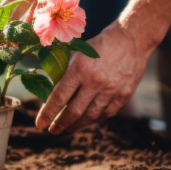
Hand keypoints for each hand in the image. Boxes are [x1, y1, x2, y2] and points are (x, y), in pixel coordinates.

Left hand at [35, 23, 149, 133]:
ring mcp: (111, 90)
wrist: (130, 39)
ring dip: (76, 125)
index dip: (48, 113)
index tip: (40, 124)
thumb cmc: (99, 45)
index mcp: (79, 69)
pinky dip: (95, 120)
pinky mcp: (124, 94)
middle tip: (52, 130)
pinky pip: (107, 113)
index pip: (59, 97)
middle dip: (60, 123)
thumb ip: (65, 71)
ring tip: (67, 129)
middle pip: (74, 111)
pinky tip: (86, 122)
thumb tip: (51, 89)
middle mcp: (95, 82)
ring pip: (91, 116)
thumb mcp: (77, 53)